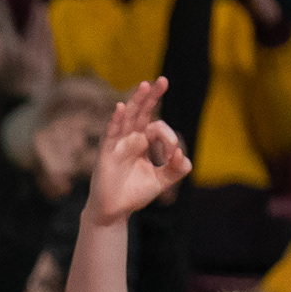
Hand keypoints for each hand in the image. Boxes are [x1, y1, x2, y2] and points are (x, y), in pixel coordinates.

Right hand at [83, 79, 193, 225]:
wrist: (114, 211)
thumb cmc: (134, 193)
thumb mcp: (162, 180)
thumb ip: (176, 169)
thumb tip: (183, 156)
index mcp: (143, 142)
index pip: (158, 128)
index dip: (170, 137)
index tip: (173, 154)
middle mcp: (130, 138)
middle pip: (141, 112)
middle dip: (152, 96)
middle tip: (163, 80)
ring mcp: (117, 144)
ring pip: (127, 118)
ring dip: (136, 101)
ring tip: (145, 85)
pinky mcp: (107, 153)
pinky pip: (110, 133)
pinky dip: (115, 120)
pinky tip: (120, 108)